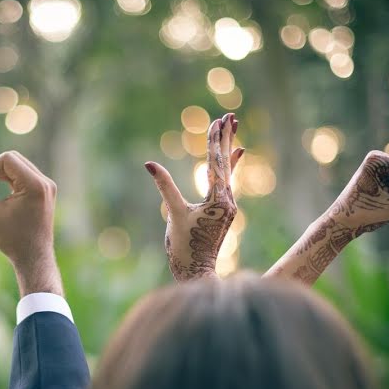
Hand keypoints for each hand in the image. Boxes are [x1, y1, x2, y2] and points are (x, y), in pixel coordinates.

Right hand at [0, 150, 62, 296]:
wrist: (34, 258)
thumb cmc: (13, 239)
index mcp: (35, 185)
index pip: (7, 159)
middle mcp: (45, 183)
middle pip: (13, 159)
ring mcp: (46, 187)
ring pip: (18, 166)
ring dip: (0, 174)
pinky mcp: (44, 193)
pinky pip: (23, 176)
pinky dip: (8, 180)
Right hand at [145, 113, 244, 280]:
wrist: (197, 272)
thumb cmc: (184, 246)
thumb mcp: (174, 214)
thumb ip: (165, 187)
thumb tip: (150, 165)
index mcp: (218, 201)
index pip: (216, 164)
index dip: (215, 142)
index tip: (217, 122)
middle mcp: (228, 201)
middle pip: (226, 163)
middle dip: (227, 139)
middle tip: (231, 116)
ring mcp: (228, 207)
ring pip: (228, 171)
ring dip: (228, 148)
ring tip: (234, 129)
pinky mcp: (224, 212)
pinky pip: (228, 182)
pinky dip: (230, 166)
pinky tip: (237, 155)